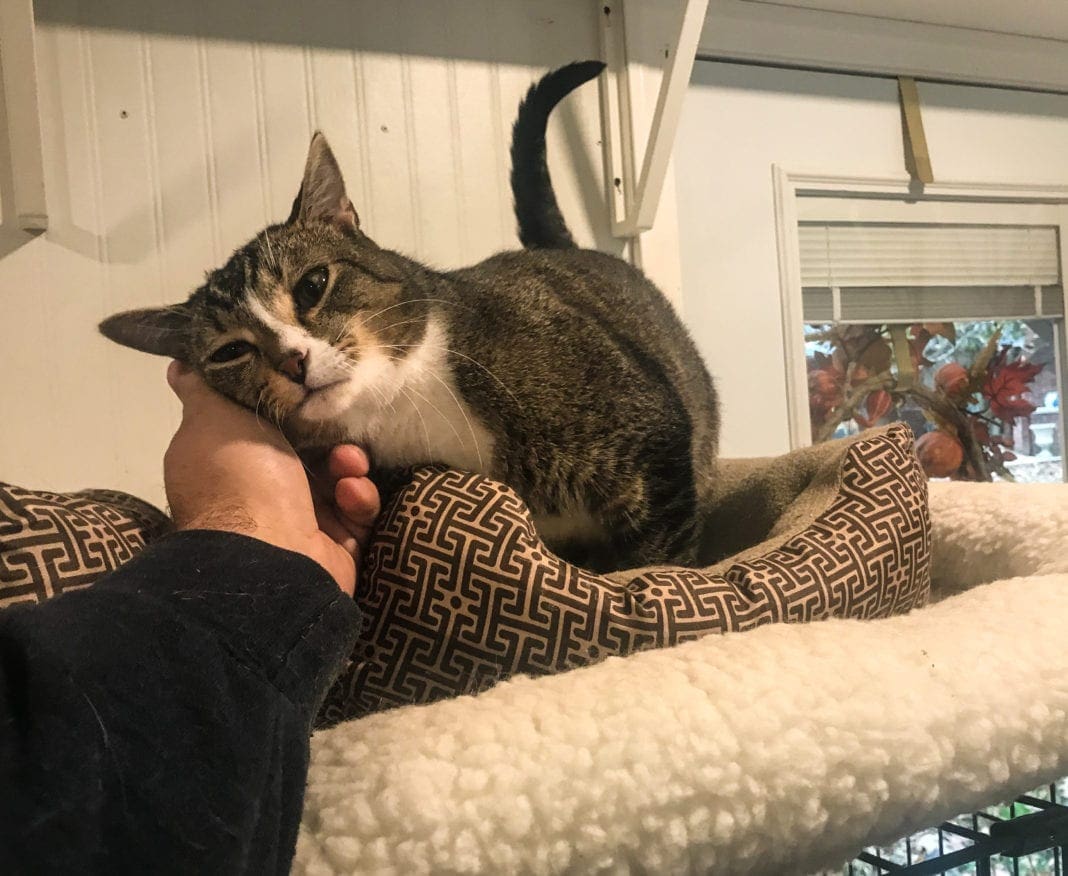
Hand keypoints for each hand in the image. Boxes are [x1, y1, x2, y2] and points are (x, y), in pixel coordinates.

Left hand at [163, 361, 379, 595]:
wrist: (270, 558)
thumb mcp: (214, 417)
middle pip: (308, 452)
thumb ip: (205, 387)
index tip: (308, 393)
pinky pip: (357, 514)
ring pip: (338, 481)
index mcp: (228, 464)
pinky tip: (351, 495)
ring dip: (350, 466)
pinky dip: (359, 500)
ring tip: (349, 466)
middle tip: (338, 429)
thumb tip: (181, 362)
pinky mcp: (336, 548)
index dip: (290, 410)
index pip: (264, 428)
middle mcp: (261, 496)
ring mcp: (299, 524)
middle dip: (329, 436)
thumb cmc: (240, 480)